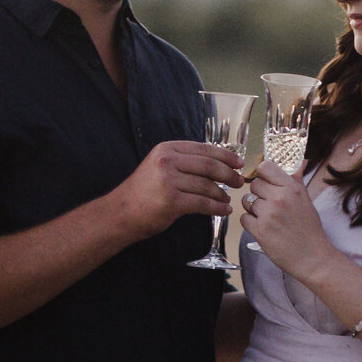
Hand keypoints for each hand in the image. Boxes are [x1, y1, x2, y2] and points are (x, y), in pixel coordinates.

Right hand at [116, 139, 240, 238]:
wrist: (122, 212)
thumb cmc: (144, 191)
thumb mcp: (160, 166)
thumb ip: (183, 161)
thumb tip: (217, 164)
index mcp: (167, 149)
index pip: (204, 149)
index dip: (225, 155)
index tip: (238, 163)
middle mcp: (167, 162)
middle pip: (209, 166)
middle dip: (228, 174)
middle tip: (239, 181)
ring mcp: (169, 181)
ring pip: (207, 186)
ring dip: (222, 194)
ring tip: (228, 199)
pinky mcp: (171, 201)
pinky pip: (202, 203)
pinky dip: (216, 207)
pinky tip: (223, 210)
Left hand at [239, 158, 332, 284]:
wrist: (312, 257)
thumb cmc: (309, 229)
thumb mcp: (306, 200)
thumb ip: (296, 180)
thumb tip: (298, 161)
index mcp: (291, 188)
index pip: (265, 167)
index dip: (262, 174)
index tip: (265, 181)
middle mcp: (279, 198)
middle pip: (254, 184)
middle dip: (258, 193)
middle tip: (269, 205)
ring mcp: (268, 214)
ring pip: (247, 201)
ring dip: (253, 209)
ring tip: (267, 218)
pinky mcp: (259, 230)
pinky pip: (244, 218)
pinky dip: (250, 223)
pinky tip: (263, 228)